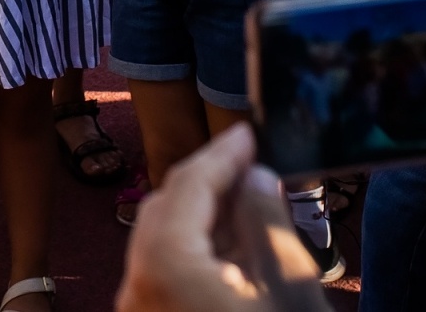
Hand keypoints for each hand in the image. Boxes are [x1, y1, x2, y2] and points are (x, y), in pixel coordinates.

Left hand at [117, 124, 331, 311]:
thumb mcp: (289, 288)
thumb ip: (267, 222)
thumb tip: (253, 177)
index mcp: (164, 263)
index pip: (187, 185)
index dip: (221, 154)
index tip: (247, 132)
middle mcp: (136, 281)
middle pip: (167, 210)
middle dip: (209, 182)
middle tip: (250, 162)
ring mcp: (139, 304)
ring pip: (165, 241)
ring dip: (205, 218)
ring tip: (251, 201)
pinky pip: (168, 272)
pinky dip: (198, 251)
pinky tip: (238, 248)